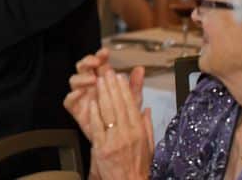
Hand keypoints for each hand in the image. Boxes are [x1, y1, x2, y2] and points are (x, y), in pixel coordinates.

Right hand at [64, 51, 146, 134]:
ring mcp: (83, 97)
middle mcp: (91, 86)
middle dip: (88, 61)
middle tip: (96, 62)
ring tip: (93, 79)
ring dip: (82, 77)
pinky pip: (69, 101)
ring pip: (74, 81)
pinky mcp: (77, 110)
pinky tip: (81, 92)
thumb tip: (140, 69)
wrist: (119, 140)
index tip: (105, 53)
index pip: (99, 63)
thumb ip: (135, 85)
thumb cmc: (125, 118)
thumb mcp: (133, 100)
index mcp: (104, 80)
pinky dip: (73, 95)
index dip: (100, 56)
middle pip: (83, 68)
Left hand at [65, 57, 151, 179]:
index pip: (131, 105)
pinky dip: (94, 113)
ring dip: (103, 94)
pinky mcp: (102, 148)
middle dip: (112, 87)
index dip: (124, 89)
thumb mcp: (149, 145)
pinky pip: (97, 126)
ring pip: (108, 112)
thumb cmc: (138, 167)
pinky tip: (92, 102)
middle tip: (107, 74)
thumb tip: (146, 110)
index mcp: (139, 131)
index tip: (120, 79)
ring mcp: (114, 140)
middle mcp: (127, 133)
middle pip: (118, 104)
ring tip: (99, 82)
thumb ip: (147, 125)